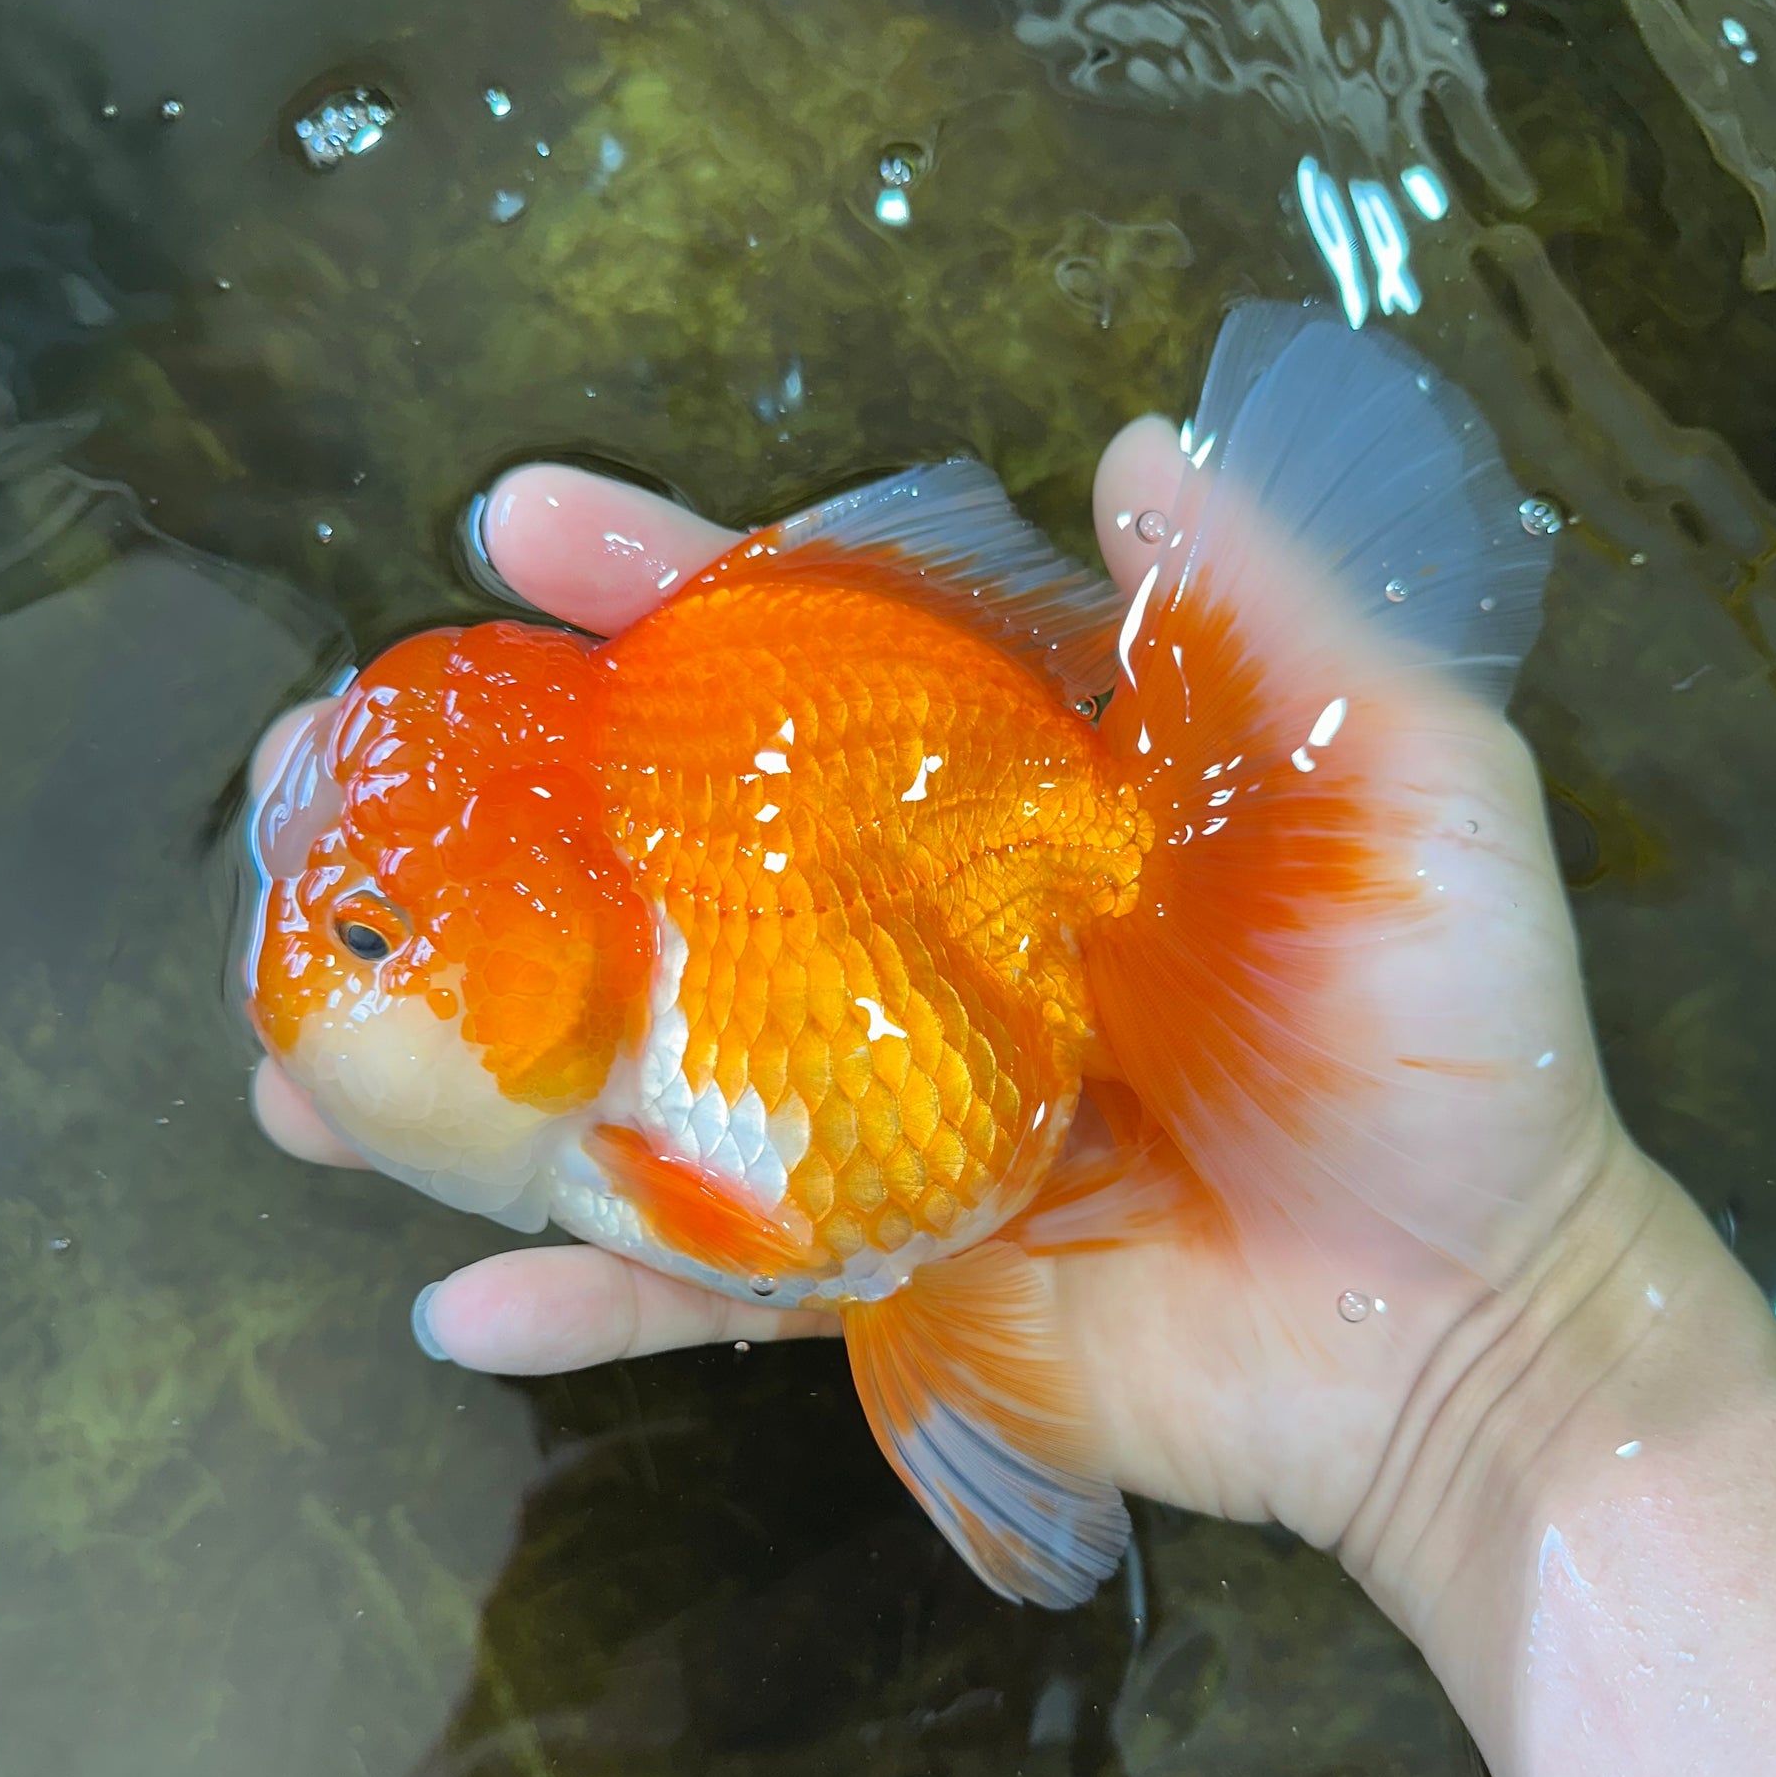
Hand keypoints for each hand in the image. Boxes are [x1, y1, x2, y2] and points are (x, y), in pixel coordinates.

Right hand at [252, 420, 1630, 1573]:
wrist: (1477, 1332)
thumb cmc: (1461, 1054)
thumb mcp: (1413, 793)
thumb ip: (1277, 621)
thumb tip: (1132, 444)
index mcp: (1020, 804)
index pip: (815, 659)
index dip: (669, 584)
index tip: (520, 528)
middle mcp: (918, 941)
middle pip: (666, 850)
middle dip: (487, 808)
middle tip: (318, 772)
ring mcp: (879, 1117)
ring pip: (635, 1070)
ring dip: (461, 1061)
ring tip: (297, 1048)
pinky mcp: (885, 1277)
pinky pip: (705, 1288)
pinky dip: (581, 1299)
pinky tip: (451, 1300)